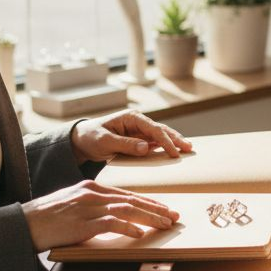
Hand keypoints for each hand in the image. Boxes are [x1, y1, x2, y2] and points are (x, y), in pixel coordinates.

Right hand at [21, 180, 178, 250]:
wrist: (23, 223)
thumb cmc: (46, 218)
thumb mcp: (72, 205)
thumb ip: (92, 208)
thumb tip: (112, 218)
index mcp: (91, 187)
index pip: (126, 194)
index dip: (147, 202)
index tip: (163, 209)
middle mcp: (92, 194)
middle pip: (132, 200)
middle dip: (156, 208)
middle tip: (173, 216)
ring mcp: (88, 207)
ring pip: (127, 209)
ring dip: (149, 218)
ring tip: (165, 224)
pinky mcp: (82, 222)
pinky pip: (111, 223)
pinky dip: (128, 228)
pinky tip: (140, 234)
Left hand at [70, 107, 192, 164]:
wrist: (81, 140)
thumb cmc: (91, 137)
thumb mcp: (105, 141)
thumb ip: (125, 144)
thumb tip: (146, 148)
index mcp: (131, 118)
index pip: (153, 128)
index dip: (165, 140)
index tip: (174, 152)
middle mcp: (138, 122)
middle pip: (161, 130)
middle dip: (176, 138)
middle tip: (189, 148)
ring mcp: (139, 131)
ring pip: (160, 136)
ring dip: (173, 142)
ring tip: (187, 149)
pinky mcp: (138, 140)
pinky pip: (154, 143)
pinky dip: (165, 147)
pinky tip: (174, 152)